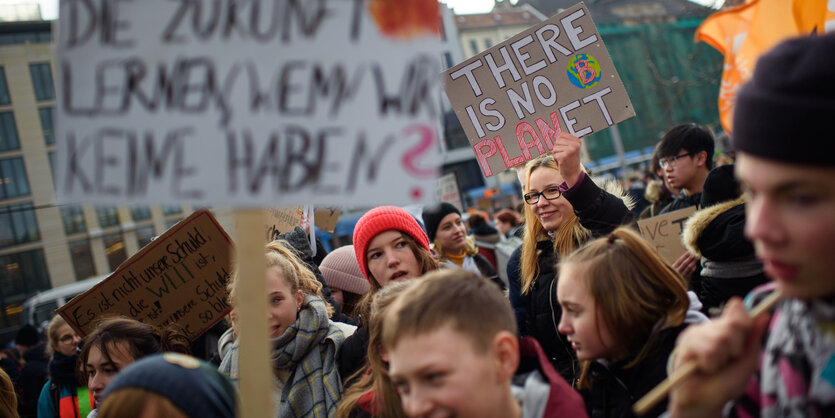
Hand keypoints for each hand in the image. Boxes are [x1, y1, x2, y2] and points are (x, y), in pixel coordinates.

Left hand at [552, 132, 582, 187]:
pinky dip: (556, 159)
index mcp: (577, 141)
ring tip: (563, 159)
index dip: (560, 143)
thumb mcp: (571, 148)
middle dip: (557, 149)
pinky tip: (562, 162)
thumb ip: (565, 141)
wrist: (573, 174)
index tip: (565, 149)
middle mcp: (575, 145)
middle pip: (557, 141)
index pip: (561, 135)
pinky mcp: (564, 156)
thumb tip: (555, 132)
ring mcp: (570, 150)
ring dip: (556, 154)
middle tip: (564, 155)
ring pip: (555, 148)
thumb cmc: (570, 160)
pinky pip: (554, 155)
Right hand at [669, 299, 770, 417]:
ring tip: (714, 366)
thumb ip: (753, 337)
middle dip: (735, 348)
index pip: (739, 310)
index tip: (742, 345)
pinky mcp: (685, 343)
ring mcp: (696, 333)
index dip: (745, 325)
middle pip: (733, 324)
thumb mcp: (747, 359)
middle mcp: (710, 326)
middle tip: (727, 360)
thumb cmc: (726, 381)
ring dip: (721, 359)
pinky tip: (704, 368)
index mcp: (725, 327)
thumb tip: (765, 315)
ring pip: (720, 338)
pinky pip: (707, 350)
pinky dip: (710, 364)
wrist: (707, 400)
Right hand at [672, 252, 698, 280]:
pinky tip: (695, 266)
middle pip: (684, 263)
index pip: (679, 260)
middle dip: (690, 258)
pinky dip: (693, 269)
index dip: (684, 256)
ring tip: (696, 259)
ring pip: (688, 268)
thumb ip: (676, 265)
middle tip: (694, 254)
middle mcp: (677, 271)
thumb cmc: (673, 275)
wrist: (673, 286)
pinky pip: (690, 273)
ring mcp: (681, 275)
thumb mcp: (671, 269)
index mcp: (673, 268)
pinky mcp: (685, 279)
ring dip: (692, 262)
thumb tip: (685, 257)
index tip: (689, 252)